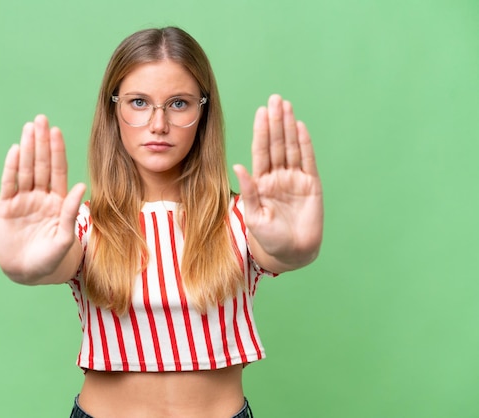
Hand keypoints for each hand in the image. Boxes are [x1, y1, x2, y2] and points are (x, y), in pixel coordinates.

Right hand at [0, 115, 85, 282]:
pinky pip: (8, 185)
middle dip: (41, 142)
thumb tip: (81, 186)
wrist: (29, 274)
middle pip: (41, 164)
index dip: (56, 151)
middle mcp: (41, 197)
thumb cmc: (52, 259)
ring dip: (27, 149)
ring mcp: (23, 201)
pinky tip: (14, 151)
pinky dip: (11, 168)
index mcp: (57, 202)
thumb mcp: (65, 237)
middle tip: (41, 119)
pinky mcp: (6, 208)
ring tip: (29, 128)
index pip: (57, 171)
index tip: (56, 131)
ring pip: (25, 170)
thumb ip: (70, 212)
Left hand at [233, 95, 322, 270]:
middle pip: (276, 144)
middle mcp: (278, 176)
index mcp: (262, 182)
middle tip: (275, 99)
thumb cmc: (268, 238)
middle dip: (275, 122)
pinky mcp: (311, 185)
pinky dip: (305, 144)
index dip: (261, 131)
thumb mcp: (254, 216)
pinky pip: (308, 161)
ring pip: (292, 148)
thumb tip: (238, 166)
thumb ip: (250, 192)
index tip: (261, 112)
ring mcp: (295, 179)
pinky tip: (300, 127)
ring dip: (289, 127)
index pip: (261, 151)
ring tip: (286, 106)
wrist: (291, 253)